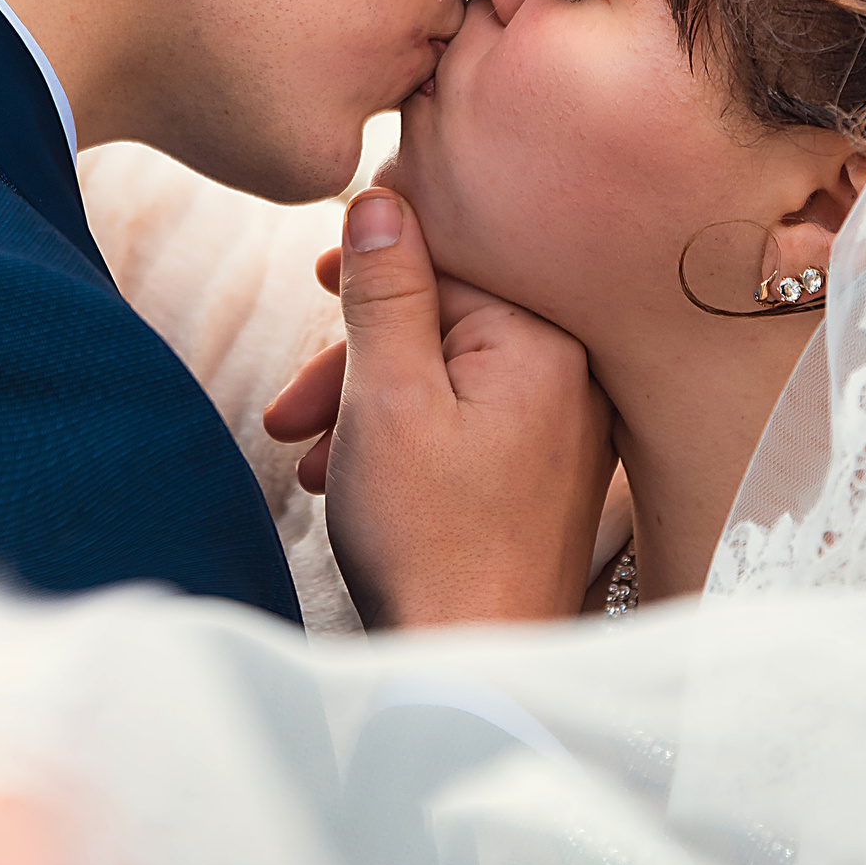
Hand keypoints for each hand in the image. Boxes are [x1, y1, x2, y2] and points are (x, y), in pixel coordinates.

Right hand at [264, 190, 613, 628]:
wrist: (470, 669)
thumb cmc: (427, 537)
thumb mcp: (386, 394)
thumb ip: (385, 288)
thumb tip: (381, 195)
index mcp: (546, 343)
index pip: (450, 264)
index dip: (371, 277)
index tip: (314, 287)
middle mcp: (574, 378)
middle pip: (445, 322)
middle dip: (357, 357)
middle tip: (291, 409)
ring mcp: (566, 432)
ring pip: (446, 377)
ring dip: (367, 406)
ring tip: (311, 459)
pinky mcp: (546, 478)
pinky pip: (467, 424)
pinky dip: (404, 441)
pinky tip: (354, 484)